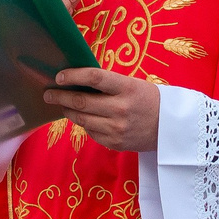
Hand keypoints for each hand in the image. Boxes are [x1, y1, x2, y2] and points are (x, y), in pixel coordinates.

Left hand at [46, 67, 160, 151]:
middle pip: (81, 102)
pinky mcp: (115, 143)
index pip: (94, 78)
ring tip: (62, 106)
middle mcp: (121, 109)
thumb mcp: (132, 85)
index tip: (59, 77)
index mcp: (127, 88)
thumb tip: (76, 82)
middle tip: (48, 94)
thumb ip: (107, 84)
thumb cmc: (148, 100)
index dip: (73, 76)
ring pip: (82, 119)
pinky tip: (84, 118)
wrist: (170, 127)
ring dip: (68, 111)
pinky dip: (84, 124)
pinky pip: (91, 132)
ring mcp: (117, 128)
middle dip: (60, 97)